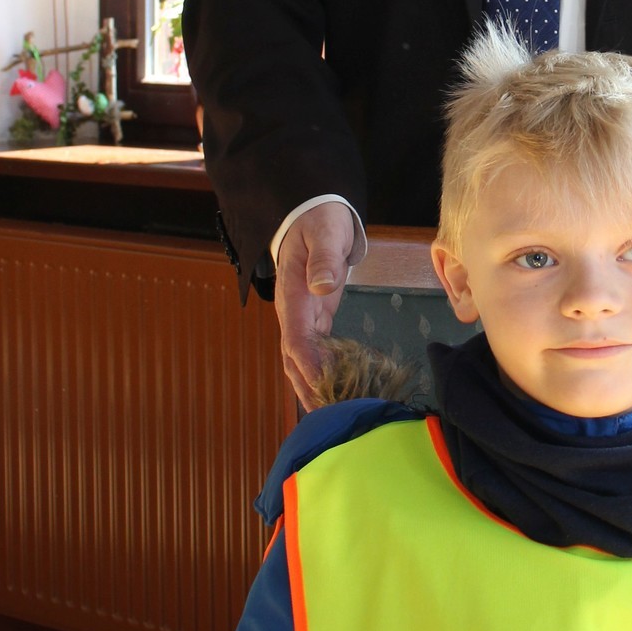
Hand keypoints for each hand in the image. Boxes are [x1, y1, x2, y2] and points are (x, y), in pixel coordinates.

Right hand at [274, 204, 356, 410]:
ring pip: (301, 361)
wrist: (311, 210)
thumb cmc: (320, 220)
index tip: (323, 390)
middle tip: (332, 420)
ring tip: (334, 416)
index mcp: (293, 295)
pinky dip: (324, 374)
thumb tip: (323, 287)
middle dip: (310, 390)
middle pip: (294, 361)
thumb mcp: (325, 233)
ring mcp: (301, 317)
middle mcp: (292, 312)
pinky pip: (314, 352)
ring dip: (315, 388)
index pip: (296, 340)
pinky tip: (339, 390)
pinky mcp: (314, 318)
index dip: (309, 367)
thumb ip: (324, 260)